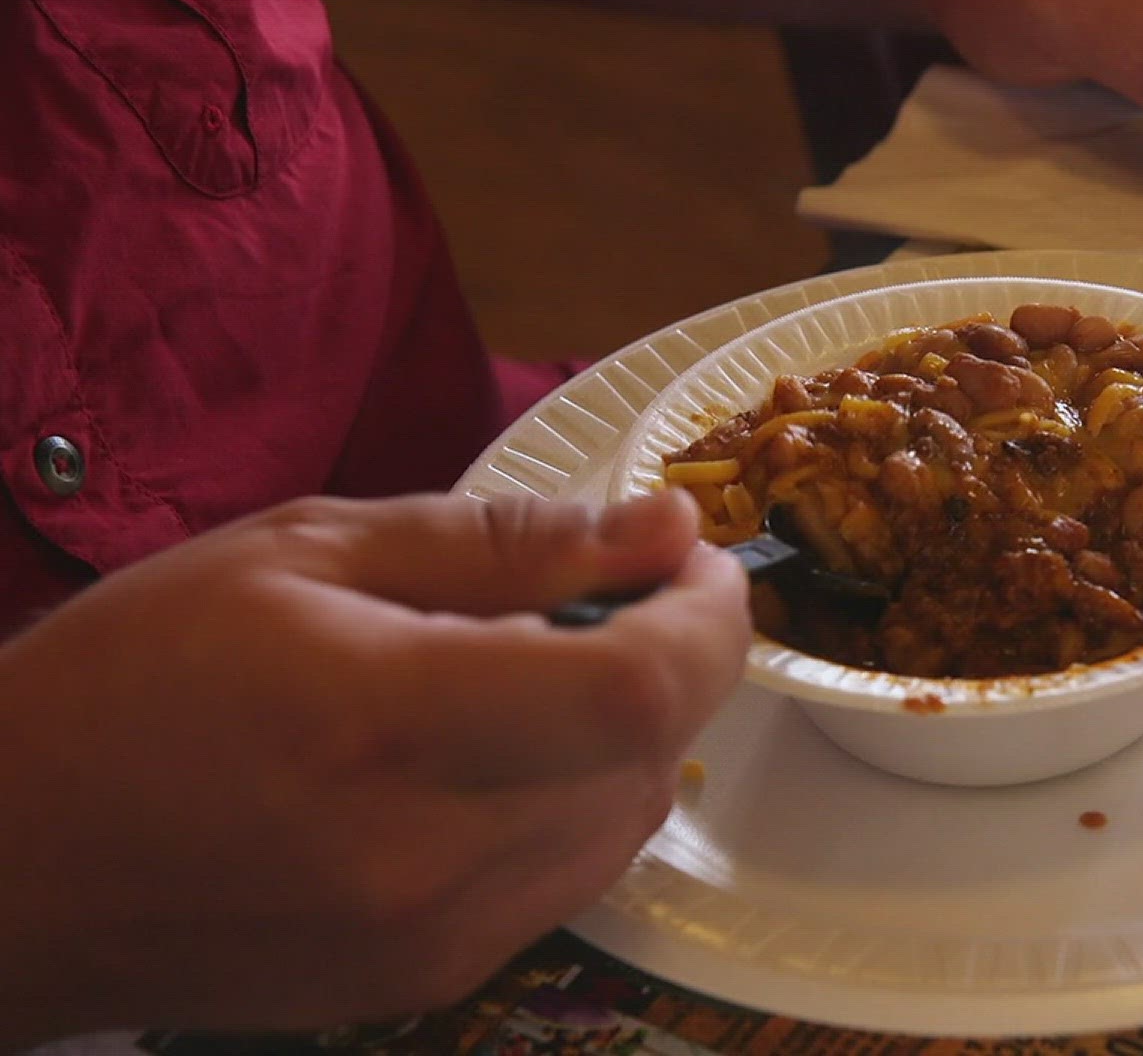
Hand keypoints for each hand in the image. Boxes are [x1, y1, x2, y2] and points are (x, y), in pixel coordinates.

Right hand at [0, 492, 748, 1043]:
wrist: (14, 865)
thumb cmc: (136, 678)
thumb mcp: (307, 552)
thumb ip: (506, 543)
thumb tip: (665, 525)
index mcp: (391, 724)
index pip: (639, 691)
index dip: (707, 618)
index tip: (692, 558)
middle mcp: (433, 854)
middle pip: (654, 757)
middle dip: (670, 661)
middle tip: (606, 597)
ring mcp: (439, 938)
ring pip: (629, 822)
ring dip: (626, 733)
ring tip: (530, 672)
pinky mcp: (433, 981)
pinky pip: (570, 878)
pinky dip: (574, 800)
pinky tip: (491, 755)